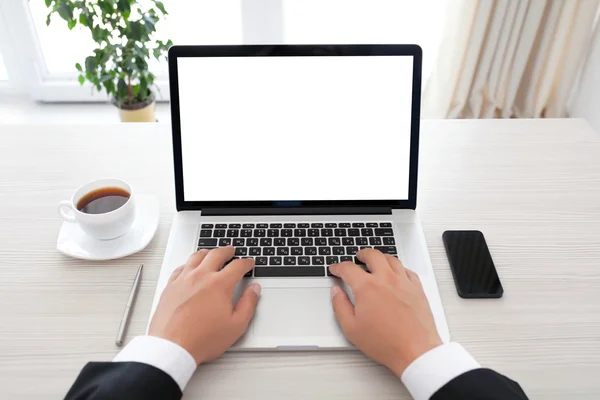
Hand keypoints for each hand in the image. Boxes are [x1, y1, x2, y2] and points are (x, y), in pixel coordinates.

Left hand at [148, 247, 260, 363]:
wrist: (172, 347)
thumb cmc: (202, 339)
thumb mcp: (236, 326)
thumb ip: (248, 304)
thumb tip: (254, 290)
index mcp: (220, 284)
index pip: (237, 266)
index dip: (246, 263)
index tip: (249, 263)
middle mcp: (201, 276)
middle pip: (216, 254)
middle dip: (227, 251)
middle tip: (232, 251)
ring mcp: (183, 279)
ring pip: (197, 256)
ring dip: (208, 252)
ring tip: (212, 252)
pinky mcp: (170, 286)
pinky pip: (180, 267)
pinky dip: (189, 263)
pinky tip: (190, 266)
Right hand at [329, 249, 441, 376]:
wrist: (415, 351)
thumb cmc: (386, 342)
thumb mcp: (351, 328)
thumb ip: (340, 306)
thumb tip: (336, 292)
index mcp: (367, 287)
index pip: (348, 268)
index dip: (338, 267)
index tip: (335, 269)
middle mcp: (386, 279)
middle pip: (372, 255)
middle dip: (362, 254)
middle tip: (358, 257)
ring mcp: (404, 282)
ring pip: (391, 259)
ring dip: (381, 257)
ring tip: (376, 261)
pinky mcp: (417, 289)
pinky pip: (407, 270)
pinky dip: (399, 267)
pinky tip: (397, 273)